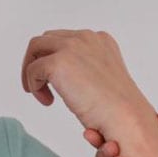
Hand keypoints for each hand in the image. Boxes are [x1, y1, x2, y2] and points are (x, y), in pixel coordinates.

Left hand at [20, 30, 152, 138]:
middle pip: (48, 40)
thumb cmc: (119, 109)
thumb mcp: (104, 78)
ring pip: (36, 48)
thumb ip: (87, 68)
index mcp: (101, 40)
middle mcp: (86, 38)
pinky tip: (48, 101)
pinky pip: (32, 70)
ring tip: (39, 93)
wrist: (126, 118)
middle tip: (40, 85)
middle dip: (40, 60)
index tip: (58, 80)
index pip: (67, 38)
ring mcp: (72, 47)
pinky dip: (34, 86)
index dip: (56, 57)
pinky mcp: (58, 63)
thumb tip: (67, 75)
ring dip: (32, 70)